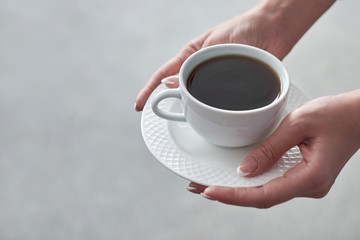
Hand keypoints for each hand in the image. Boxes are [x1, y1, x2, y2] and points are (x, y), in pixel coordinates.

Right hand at [135, 5, 295, 110]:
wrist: (274, 29)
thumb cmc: (244, 28)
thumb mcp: (213, 44)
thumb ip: (193, 64)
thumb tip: (169, 83)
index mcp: (192, 55)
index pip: (164, 74)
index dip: (150, 90)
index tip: (140, 106)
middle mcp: (202, 69)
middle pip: (178, 89)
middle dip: (167, 103)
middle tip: (159, 117)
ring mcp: (216, 80)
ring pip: (197, 99)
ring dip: (190, 110)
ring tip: (184, 121)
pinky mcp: (233, 88)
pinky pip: (219, 103)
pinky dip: (213, 112)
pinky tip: (211, 120)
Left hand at [188, 90, 359, 207]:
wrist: (358, 115)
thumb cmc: (335, 115)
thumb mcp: (298, 124)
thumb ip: (271, 148)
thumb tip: (245, 169)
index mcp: (310, 178)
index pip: (264, 195)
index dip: (234, 196)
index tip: (210, 191)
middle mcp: (308, 187)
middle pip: (261, 198)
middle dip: (229, 194)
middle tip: (199, 186)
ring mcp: (306, 184)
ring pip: (266, 193)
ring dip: (238, 189)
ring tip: (210, 184)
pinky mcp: (302, 176)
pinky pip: (273, 183)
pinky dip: (252, 182)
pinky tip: (236, 177)